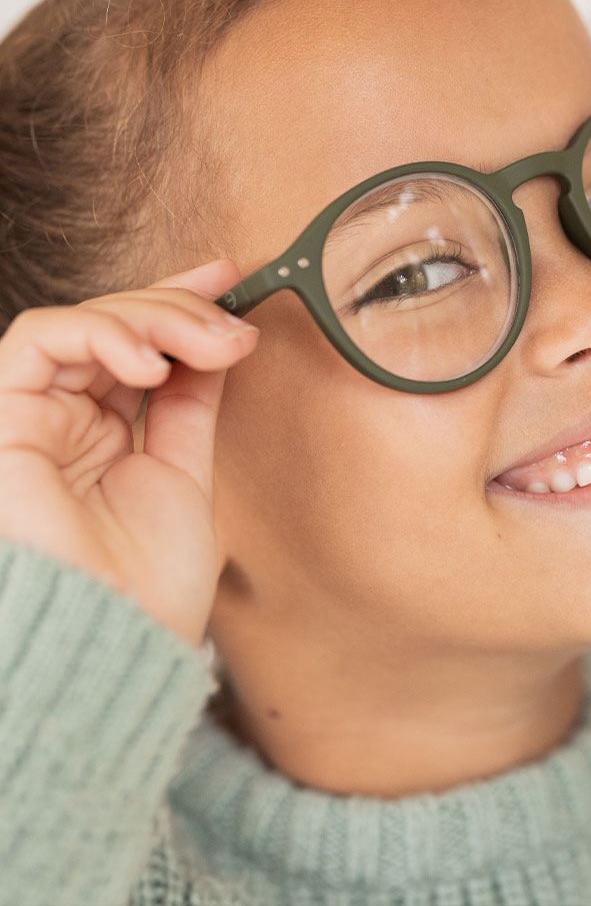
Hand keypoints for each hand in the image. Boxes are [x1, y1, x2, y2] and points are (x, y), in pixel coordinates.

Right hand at [0, 259, 258, 648]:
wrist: (111, 648)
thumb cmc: (146, 587)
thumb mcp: (184, 476)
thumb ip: (189, 408)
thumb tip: (215, 344)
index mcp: (105, 437)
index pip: (138, 348)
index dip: (178, 304)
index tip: (230, 279)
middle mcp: (64, 422)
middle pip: (116, 328)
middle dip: (180, 311)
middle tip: (231, 327)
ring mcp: (32, 419)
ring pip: (81, 323)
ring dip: (152, 318)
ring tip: (203, 344)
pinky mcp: (2, 419)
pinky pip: (35, 340)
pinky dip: (100, 333)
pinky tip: (150, 363)